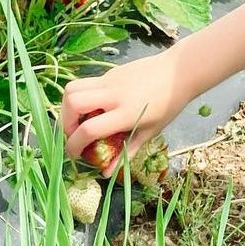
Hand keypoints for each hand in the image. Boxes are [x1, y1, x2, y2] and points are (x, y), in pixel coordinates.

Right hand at [59, 52, 188, 176]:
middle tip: (74, 134)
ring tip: (78, 120)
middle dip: (65, 122)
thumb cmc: (168, 105)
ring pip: (72, 88)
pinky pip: (84, 84)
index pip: (89, 129)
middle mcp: (114, 95)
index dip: (74, 144)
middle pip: (73, 102)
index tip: (74, 154)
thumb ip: (125, 152)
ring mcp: (109, 80)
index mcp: (126, 113)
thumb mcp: (150, 132)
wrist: (179, 73)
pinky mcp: (108, 72)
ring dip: (67, 107)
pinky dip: (80, 97)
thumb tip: (105, 173)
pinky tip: (92, 108)